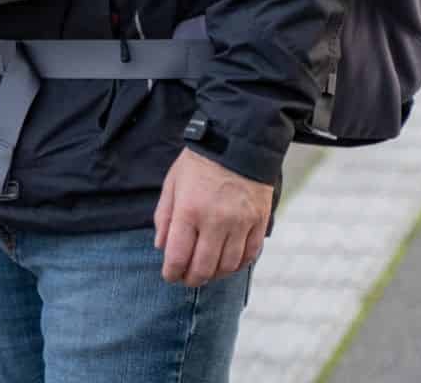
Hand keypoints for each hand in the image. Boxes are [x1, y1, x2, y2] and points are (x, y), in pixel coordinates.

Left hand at [153, 148, 271, 285]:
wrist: (237, 142)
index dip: (172, 272)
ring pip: (227, 266)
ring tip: (207, 272)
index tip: (170, 275)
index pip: (178, 256)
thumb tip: (161, 247)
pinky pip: (250, 254)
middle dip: (191, 279)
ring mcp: (240, 223)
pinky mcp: (259, 221)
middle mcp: (215, 220)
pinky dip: (238, 264)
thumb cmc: (199, 163)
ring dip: (215, 275)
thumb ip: (164, 216)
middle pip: (203, 267)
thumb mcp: (172, 183)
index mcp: (189, 210)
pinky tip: (228, 262)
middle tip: (187, 278)